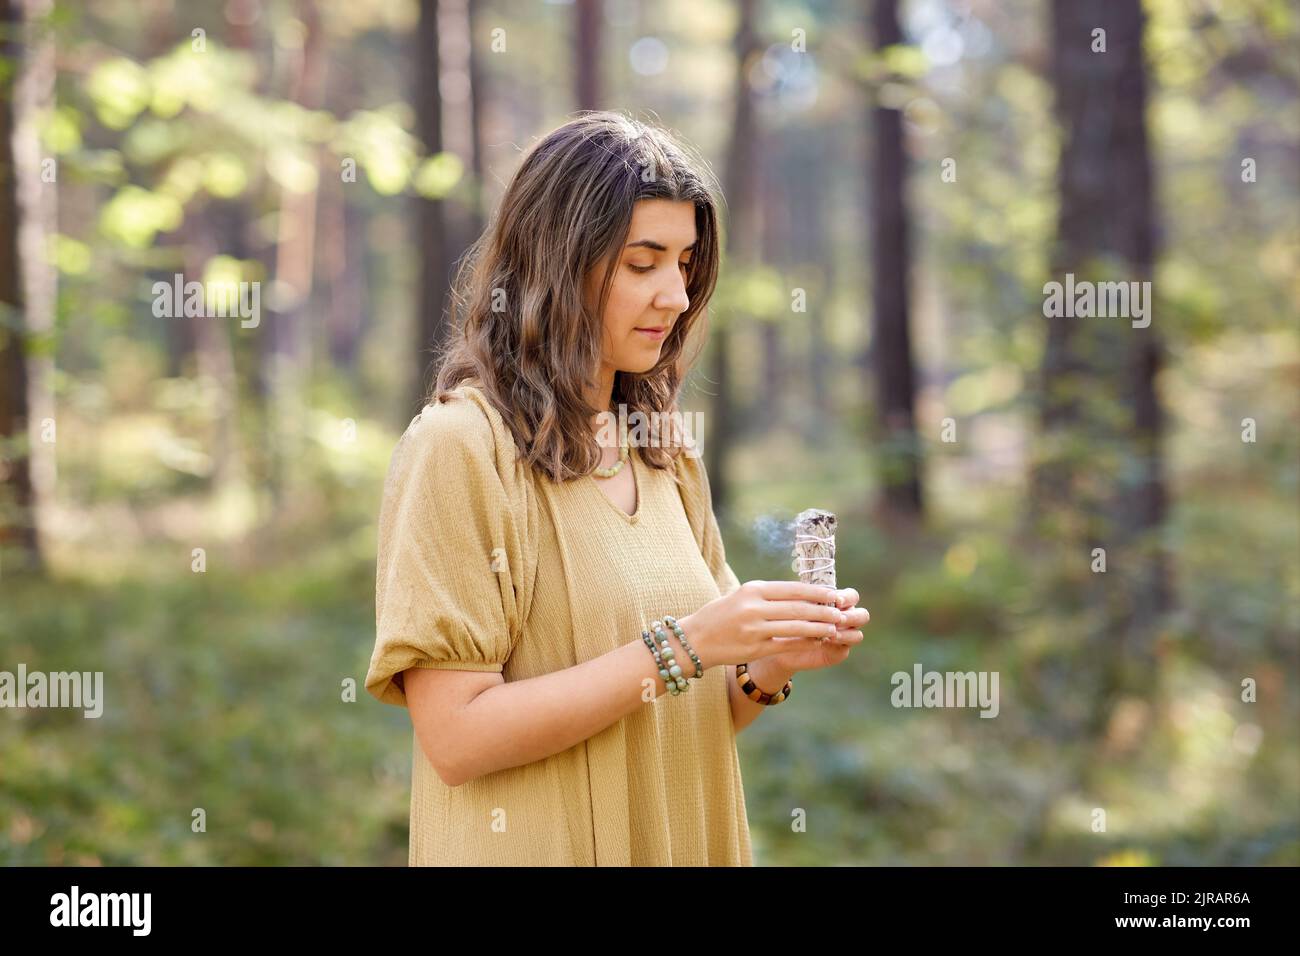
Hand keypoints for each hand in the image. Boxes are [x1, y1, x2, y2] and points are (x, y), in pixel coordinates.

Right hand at [675, 580, 846, 670]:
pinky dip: (805, 643)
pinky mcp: (755, 649)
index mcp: (752, 590)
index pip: (792, 588)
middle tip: (841, 612)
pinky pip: (786, 644)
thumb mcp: (741, 596)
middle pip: (798, 607)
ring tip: (835, 627)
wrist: (694, 640)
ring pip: (796, 627)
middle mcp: (754, 607)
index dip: (816, 592)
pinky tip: (817, 642)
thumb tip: (801, 594)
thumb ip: (767, 595)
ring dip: (819, 627)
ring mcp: (754, 629)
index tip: (834, 594)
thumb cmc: (720, 615)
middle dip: (824, 610)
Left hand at [764, 587, 868, 673]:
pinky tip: (826, 641)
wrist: (779, 641)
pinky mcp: (838, 651)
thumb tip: (816, 594)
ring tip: (831, 632)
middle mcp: (845, 618)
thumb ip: (811, 599)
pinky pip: (847, 648)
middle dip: (852, 616)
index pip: (852, 596)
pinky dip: (839, 644)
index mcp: (838, 603)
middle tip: (838, 618)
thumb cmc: (788, 617)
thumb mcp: (798, 605)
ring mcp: (844, 636)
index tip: (836, 600)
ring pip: (858, 634)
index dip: (848, 597)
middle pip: (862, 615)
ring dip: (846, 632)